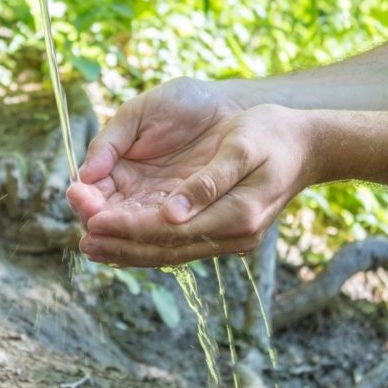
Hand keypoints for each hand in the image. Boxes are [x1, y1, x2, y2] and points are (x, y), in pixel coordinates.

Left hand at [67, 82, 314, 266]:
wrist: (306, 145)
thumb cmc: (273, 136)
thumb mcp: (243, 148)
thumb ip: (208, 183)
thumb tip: (170, 215)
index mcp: (235, 216)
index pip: (168, 231)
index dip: (127, 228)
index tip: (92, 221)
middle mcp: (229, 235)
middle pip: (163, 249)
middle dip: (120, 243)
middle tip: (81, 239)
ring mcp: (226, 236)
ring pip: (167, 250)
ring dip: (128, 248)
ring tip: (91, 243)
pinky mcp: (219, 228)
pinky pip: (175, 243)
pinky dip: (145, 242)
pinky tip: (121, 239)